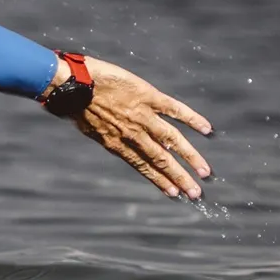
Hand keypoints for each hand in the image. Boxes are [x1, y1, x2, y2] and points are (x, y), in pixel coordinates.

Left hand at [67, 56, 212, 198]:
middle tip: (195, 193)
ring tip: (205, 173)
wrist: (71, 84)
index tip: (174, 194)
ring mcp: (142, 116)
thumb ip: (107, 135)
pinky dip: (192, 119)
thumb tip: (115, 140)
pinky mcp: (148, 96)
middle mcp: (133, 134)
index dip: (160, 181)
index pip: (144, 167)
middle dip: (180, 178)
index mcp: (118, 144)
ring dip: (190, 158)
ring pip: (172, 140)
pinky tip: (207, 129)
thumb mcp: (89, 126)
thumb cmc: (76, 103)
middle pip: (162, 160)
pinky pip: (174, 109)